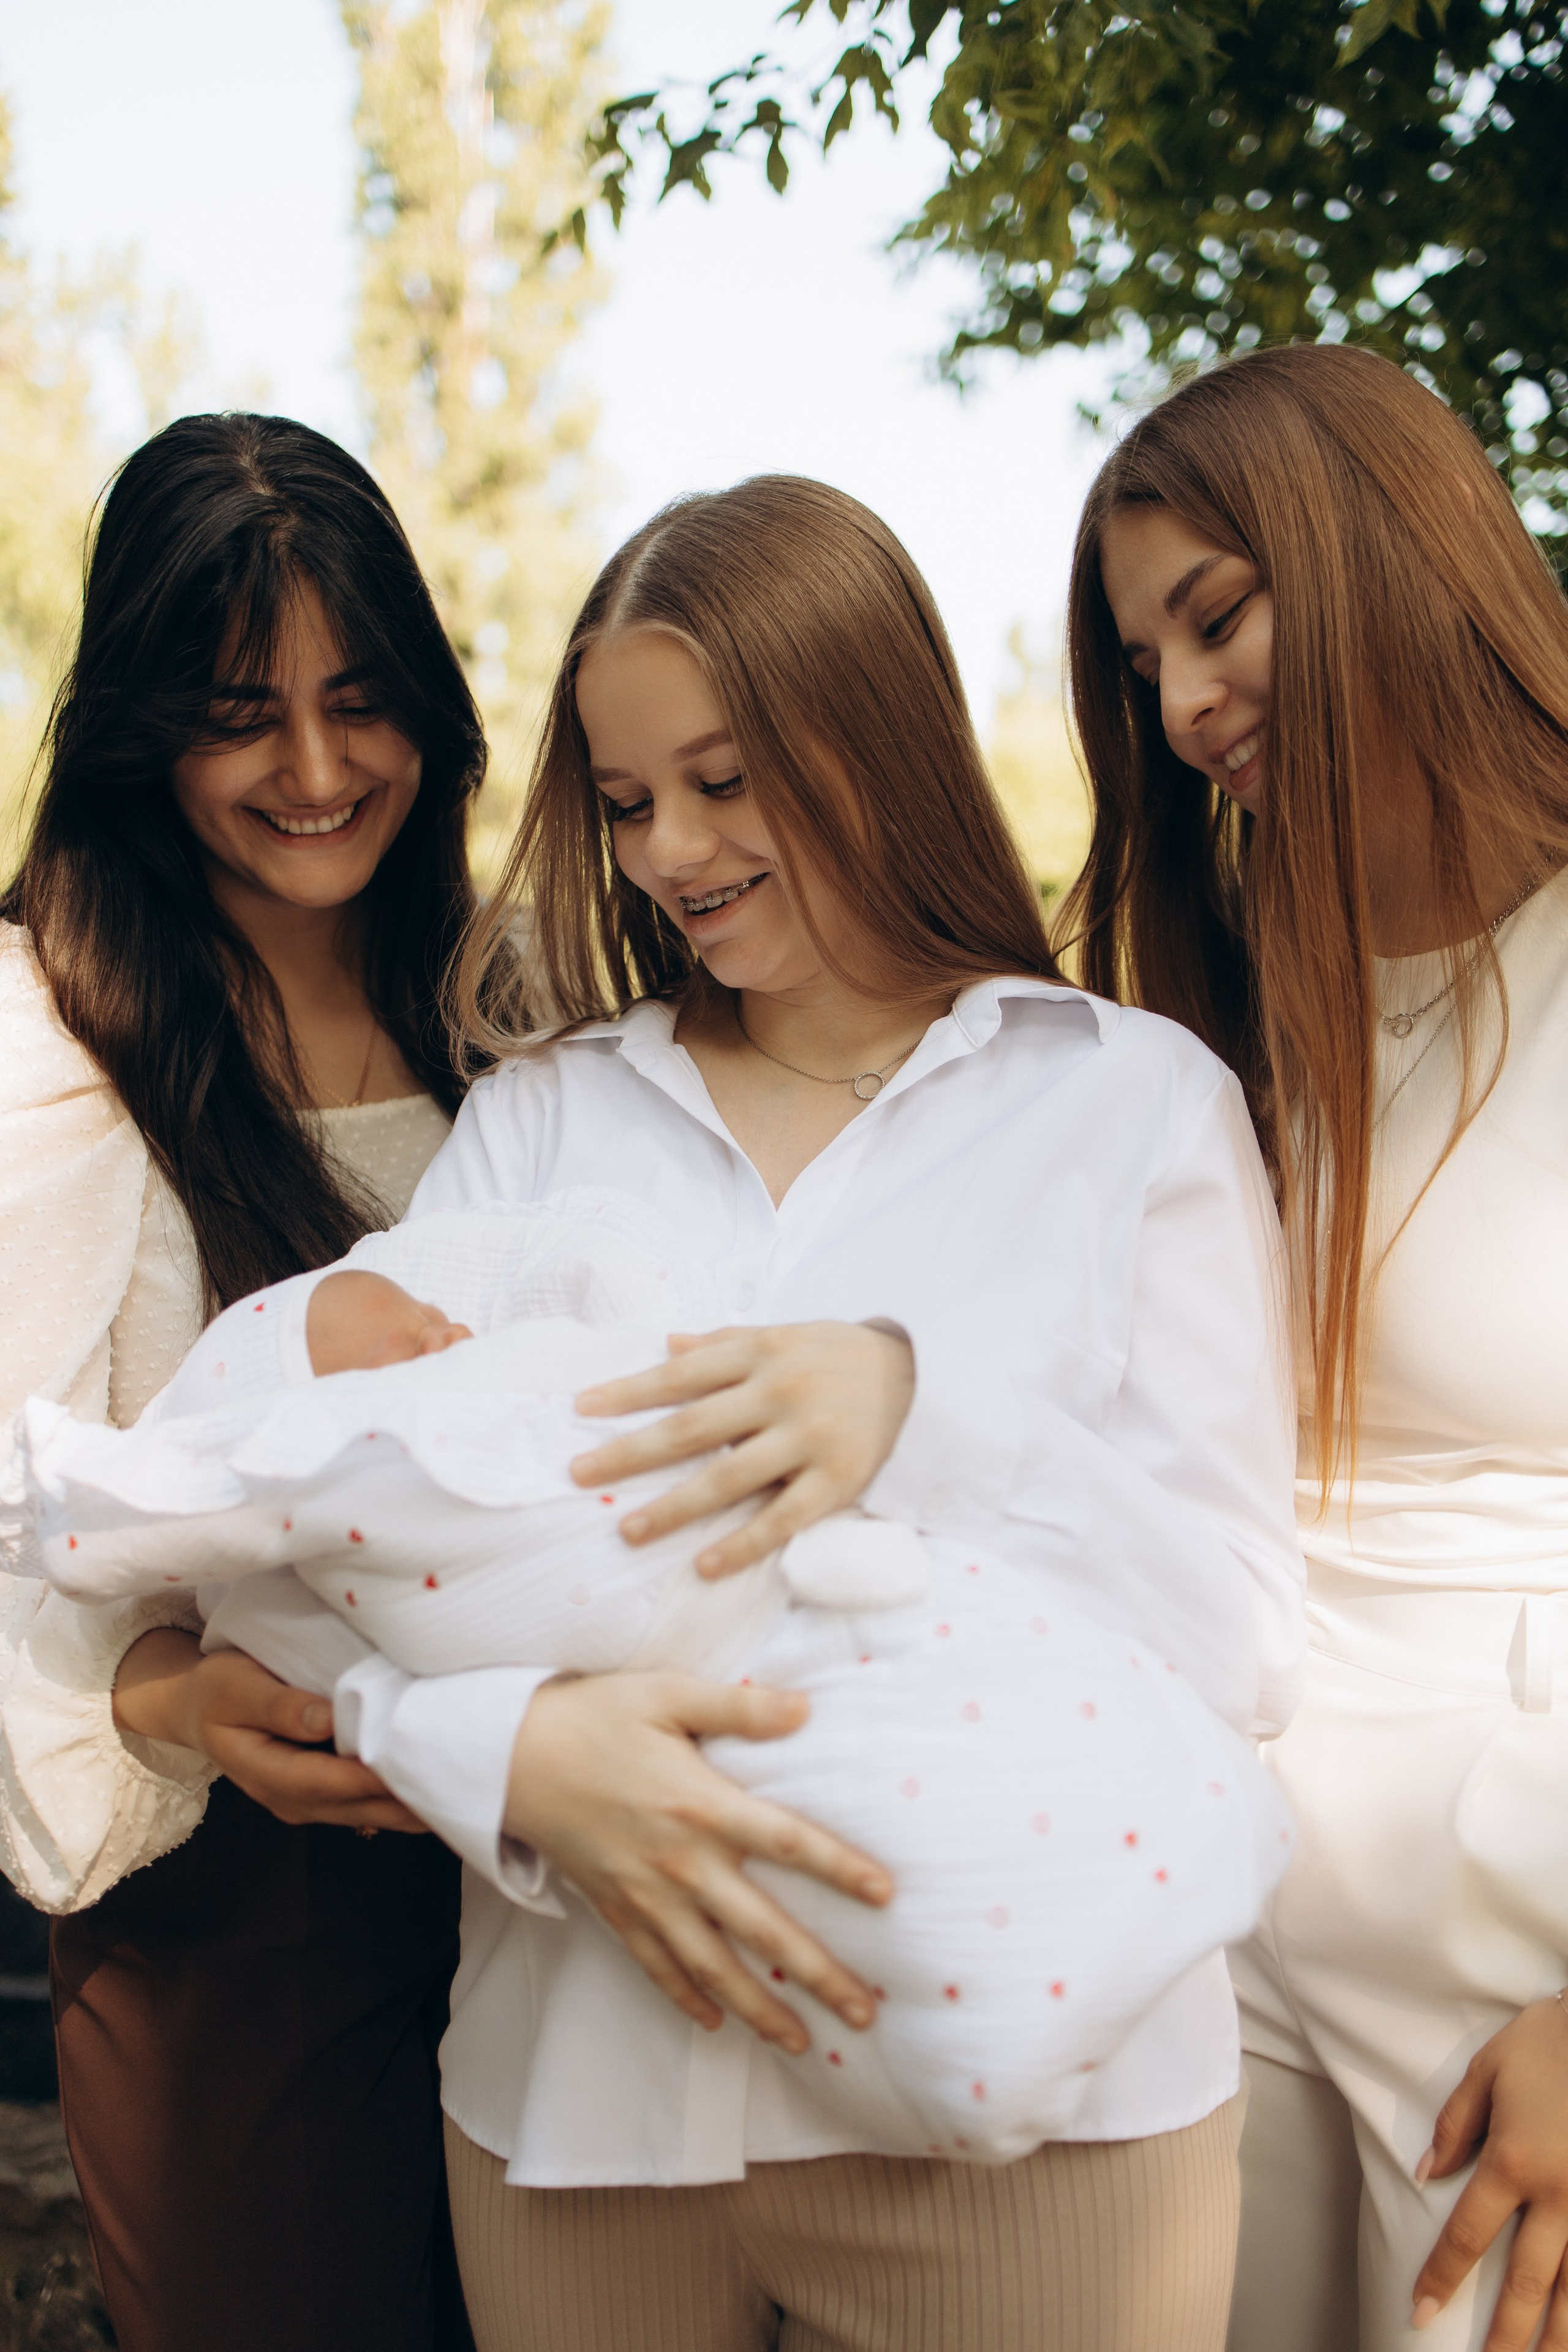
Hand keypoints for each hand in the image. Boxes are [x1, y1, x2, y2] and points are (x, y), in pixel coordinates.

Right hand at [113, 1628, 425, 1833]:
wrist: (197, 1708)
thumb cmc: (217, 1690)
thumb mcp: (235, 1687)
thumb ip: (277, 1704)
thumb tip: (323, 1719)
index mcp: (267, 1773)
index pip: (327, 1782)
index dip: (370, 1778)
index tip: (411, 1765)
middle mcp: (291, 1799)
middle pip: (356, 1806)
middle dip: (404, 1800)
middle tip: (456, 1784)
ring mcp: (308, 1803)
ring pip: (366, 1813)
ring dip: (408, 1806)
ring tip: (457, 1790)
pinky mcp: (322, 1794)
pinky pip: (364, 1805)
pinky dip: (397, 1799)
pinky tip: (431, 1788)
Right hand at [505, 1670, 892, 2048]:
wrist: (510, 1756)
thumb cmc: (594, 1716)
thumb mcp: (666, 1693)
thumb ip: (737, 1706)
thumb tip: (804, 1709)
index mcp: (701, 1804)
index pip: (786, 1841)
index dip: (839, 1867)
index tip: (885, 1895)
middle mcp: (679, 1862)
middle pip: (761, 1928)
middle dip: (816, 1973)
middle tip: (865, 2013)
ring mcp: (646, 1895)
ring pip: (712, 1966)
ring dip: (759, 2008)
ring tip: (802, 2043)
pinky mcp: (615, 1909)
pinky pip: (655, 1967)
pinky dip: (685, 1998)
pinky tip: (715, 2022)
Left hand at [570, 1320, 914, 1576]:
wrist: (923, 1375)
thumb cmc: (839, 1355)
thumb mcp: (784, 1333)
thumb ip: (723, 1342)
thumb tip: (661, 1343)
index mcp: (762, 1352)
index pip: (681, 1374)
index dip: (628, 1391)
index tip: (579, 1409)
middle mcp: (780, 1392)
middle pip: (691, 1427)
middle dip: (629, 1452)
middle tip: (577, 1474)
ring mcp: (810, 1438)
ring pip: (729, 1479)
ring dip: (673, 1507)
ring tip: (627, 1530)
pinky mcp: (839, 1479)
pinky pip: (783, 1518)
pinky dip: (743, 1544)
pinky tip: (704, 1564)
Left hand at [1411, 1996, 1567, 2344]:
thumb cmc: (1551, 2040)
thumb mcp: (1489, 2069)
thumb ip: (1456, 2125)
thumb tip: (1427, 2175)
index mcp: (1515, 2161)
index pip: (1467, 2235)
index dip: (1441, 2278)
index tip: (1419, 2314)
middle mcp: (1562, 2195)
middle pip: (1530, 2283)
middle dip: (1506, 2335)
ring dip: (1560, 2337)